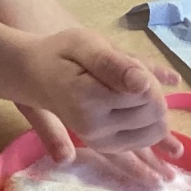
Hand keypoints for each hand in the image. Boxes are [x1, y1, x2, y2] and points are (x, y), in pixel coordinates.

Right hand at [18, 28, 182, 161]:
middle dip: (153, 94)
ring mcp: (99, 142)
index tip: (128, 66)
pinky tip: (139, 116)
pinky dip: (149, 129)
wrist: (36, 75)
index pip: (147, 95)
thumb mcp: (84, 43)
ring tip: (133, 95)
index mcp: (89, 99)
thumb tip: (142, 84)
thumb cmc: (61, 54)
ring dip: (153, 111)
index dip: (148, 77)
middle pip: (153, 115)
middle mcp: (94, 128)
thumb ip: (113, 62)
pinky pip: (142, 145)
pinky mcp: (105, 147)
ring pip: (152, 133)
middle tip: (131, 78)